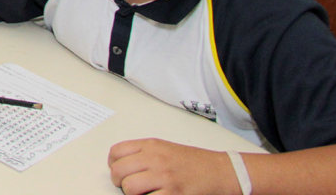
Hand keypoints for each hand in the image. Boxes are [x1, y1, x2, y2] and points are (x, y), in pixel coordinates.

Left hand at [108, 139, 236, 194]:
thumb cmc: (194, 162)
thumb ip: (143, 154)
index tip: (119, 172)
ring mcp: (164, 177)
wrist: (222, 171)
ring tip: (143, 193)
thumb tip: (121, 166)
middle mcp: (155, 159)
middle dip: (120, 182)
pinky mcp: (173, 194)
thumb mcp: (165, 148)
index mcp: (151, 145)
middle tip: (128, 186)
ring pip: (129, 188)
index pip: (116, 152)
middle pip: (119, 172)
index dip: (113, 165)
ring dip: (132, 194)